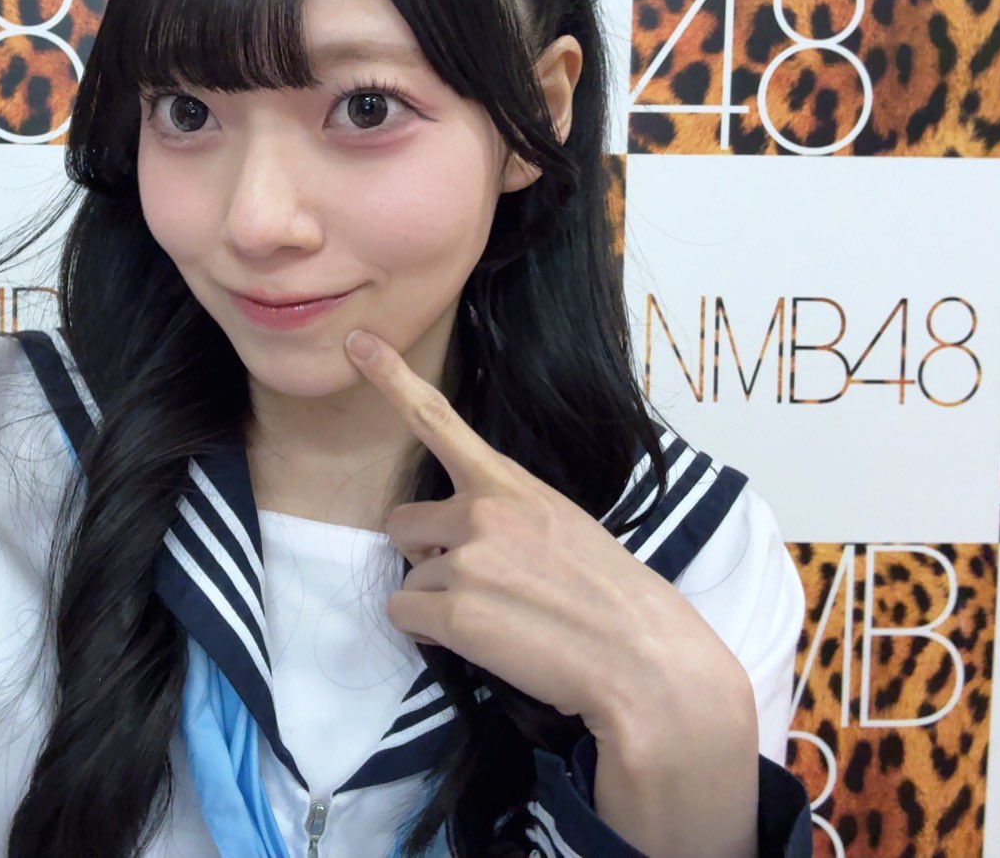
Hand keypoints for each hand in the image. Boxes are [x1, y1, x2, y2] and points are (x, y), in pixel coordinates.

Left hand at [342, 326, 745, 747]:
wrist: (641, 655)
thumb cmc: (608, 594)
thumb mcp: (560, 524)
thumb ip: (503, 515)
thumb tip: (453, 536)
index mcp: (509, 484)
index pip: (439, 420)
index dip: (391, 380)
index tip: (358, 344)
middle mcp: (481, 512)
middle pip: (401, 523)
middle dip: (423, 553)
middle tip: (478, 582)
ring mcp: (465, 562)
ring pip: (408, 578)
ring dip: (437, 601)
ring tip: (499, 616)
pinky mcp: (455, 613)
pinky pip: (405, 616)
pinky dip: (429, 633)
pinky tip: (481, 639)